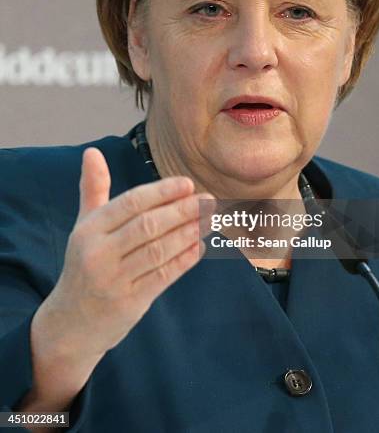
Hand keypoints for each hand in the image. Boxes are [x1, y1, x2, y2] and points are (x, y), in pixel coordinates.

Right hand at [39, 147, 214, 358]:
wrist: (69, 323)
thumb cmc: (84, 264)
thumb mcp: (83, 226)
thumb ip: (93, 188)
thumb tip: (92, 152)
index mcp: (90, 229)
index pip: (131, 203)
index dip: (162, 192)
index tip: (188, 184)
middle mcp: (99, 253)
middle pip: (149, 225)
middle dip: (183, 210)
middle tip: (209, 200)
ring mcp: (114, 280)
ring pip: (160, 250)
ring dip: (190, 232)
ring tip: (212, 219)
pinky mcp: (130, 302)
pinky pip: (164, 276)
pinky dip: (185, 259)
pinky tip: (201, 246)